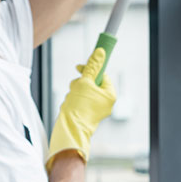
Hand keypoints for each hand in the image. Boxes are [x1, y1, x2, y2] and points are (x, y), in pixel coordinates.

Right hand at [46, 48, 116, 170]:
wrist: (70, 129)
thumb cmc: (79, 107)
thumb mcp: (85, 82)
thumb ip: (92, 67)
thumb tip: (100, 52)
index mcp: (110, 94)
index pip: (102, 74)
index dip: (90, 70)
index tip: (80, 68)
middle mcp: (106, 102)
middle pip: (92, 82)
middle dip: (80, 83)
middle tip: (75, 87)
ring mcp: (97, 109)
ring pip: (84, 91)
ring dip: (75, 91)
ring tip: (72, 98)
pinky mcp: (87, 114)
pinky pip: (80, 100)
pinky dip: (73, 100)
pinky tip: (70, 105)